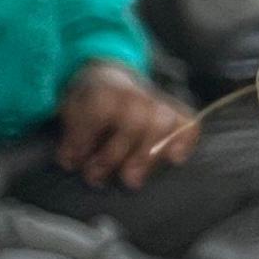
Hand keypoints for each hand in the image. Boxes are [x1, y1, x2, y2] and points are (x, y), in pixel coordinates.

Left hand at [54, 60, 193, 187]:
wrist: (111, 77)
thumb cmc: (90, 102)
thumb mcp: (70, 111)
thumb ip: (71, 135)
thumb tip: (71, 162)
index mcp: (104, 91)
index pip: (96, 114)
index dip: (82, 141)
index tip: (70, 162)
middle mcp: (134, 95)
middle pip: (131, 123)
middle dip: (112, 155)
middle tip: (96, 178)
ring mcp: (158, 103)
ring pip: (161, 125)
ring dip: (145, 157)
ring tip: (131, 181)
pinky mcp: (175, 113)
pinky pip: (188, 126)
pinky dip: (184, 141)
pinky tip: (174, 159)